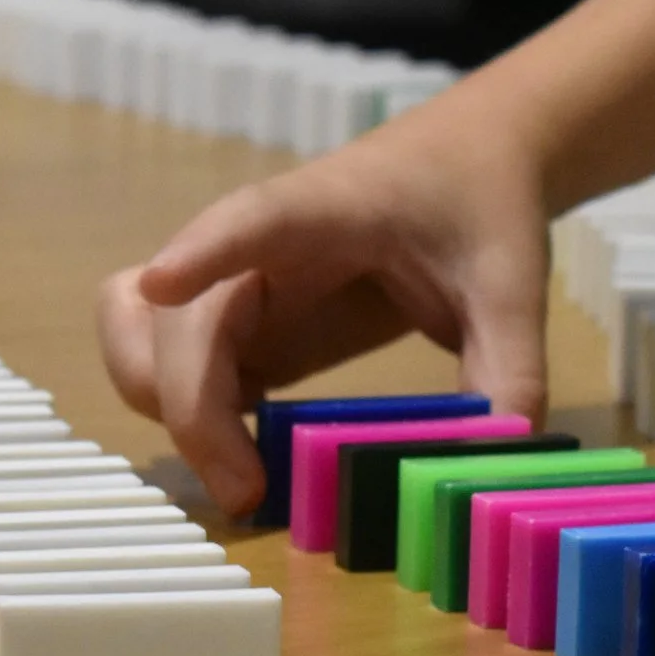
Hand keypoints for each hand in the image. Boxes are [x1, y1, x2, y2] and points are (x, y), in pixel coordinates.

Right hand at [97, 108, 552, 516]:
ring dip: (164, 406)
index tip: (163, 284)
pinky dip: (183, 413)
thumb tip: (501, 461)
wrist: (469, 164)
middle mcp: (255, 246)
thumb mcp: (512, 288)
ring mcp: (233, 285)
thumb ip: (512, 371)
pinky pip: (168, 365)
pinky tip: (246, 456)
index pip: (251, 221)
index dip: (203, 252)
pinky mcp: (237, 325)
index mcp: (325, 211)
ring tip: (239, 473)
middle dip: (191, 407)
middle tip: (250, 491)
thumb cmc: (481, 206)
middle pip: (177, 316)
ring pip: (142, 338)